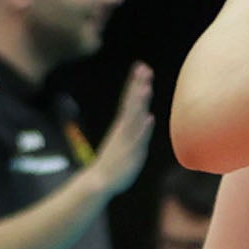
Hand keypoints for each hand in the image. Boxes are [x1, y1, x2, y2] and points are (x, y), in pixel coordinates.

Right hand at [91, 64, 161, 192]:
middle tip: (143, 68)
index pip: (130, 101)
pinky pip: (136, 140)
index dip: (136, 84)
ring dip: (139, 103)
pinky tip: (148, 118)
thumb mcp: (131, 142)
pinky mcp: (129, 154)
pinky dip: (142, 129)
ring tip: (145, 87)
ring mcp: (125, 141)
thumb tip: (148, 116)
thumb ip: (139, 129)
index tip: (142, 67)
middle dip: (137, 86)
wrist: (100, 181)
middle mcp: (123, 130)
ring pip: (133, 118)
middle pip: (131, 104)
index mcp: (123, 126)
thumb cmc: (117, 162)